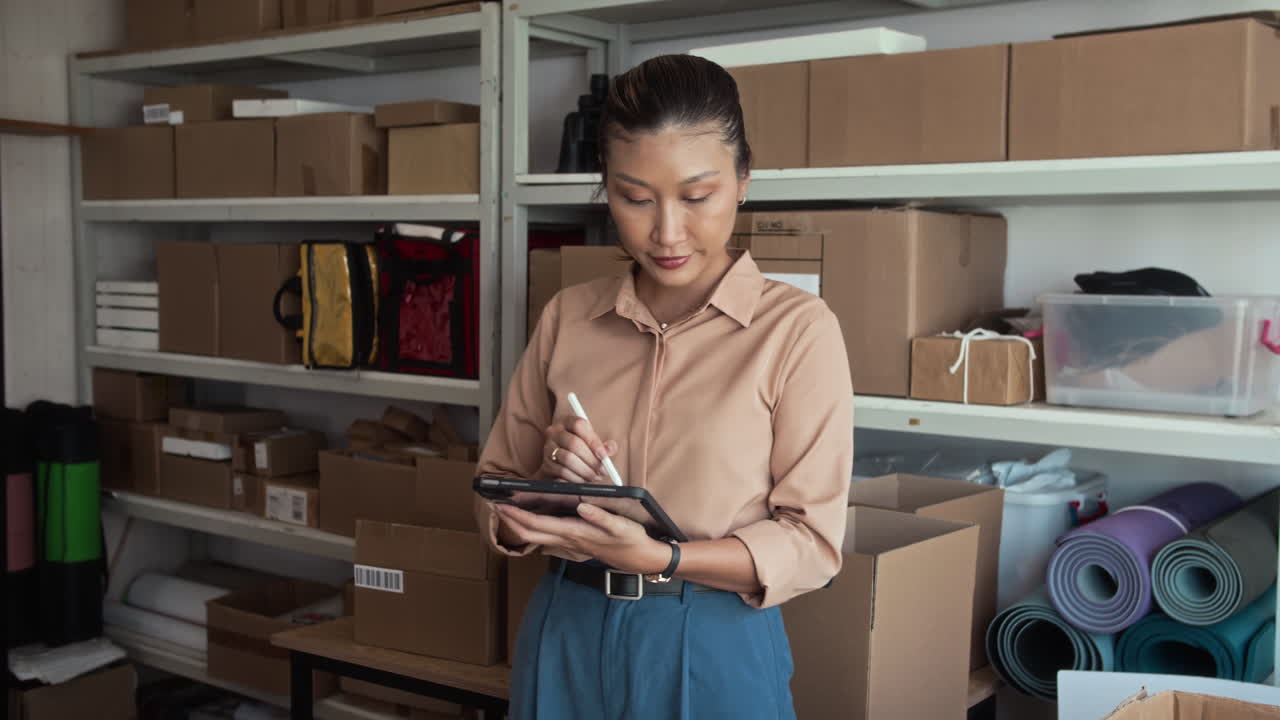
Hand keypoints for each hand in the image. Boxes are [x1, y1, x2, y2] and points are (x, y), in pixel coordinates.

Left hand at [495, 502, 668, 574]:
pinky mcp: (572, 542)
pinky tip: (528, 520)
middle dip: (510, 519)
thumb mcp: (620, 525)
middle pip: (530, 532)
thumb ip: (601, 515)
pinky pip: (546, 537)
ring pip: (536, 536)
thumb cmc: (629, 538)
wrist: (638, 557)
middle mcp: (567, 539)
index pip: (538, 525)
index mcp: (574, 531)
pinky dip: (532, 529)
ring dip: (518, 524)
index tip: (501, 504)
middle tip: (494, 504)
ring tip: (505, 510)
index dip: (517, 516)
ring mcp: (568, 543)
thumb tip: (581, 505)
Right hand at [540, 415, 617, 483]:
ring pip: (568, 459)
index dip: (594, 441)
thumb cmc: (582, 452)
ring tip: (595, 477)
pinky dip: (576, 478)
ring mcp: (547, 448)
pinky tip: (584, 480)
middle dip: (591, 460)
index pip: (579, 425)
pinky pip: (562, 472)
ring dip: (585, 471)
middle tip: (603, 471)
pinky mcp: (545, 465)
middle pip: (574, 443)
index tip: (604, 456)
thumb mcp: (594, 445)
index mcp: (567, 422)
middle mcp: (554, 432)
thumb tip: (609, 451)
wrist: (561, 466)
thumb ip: (605, 446)